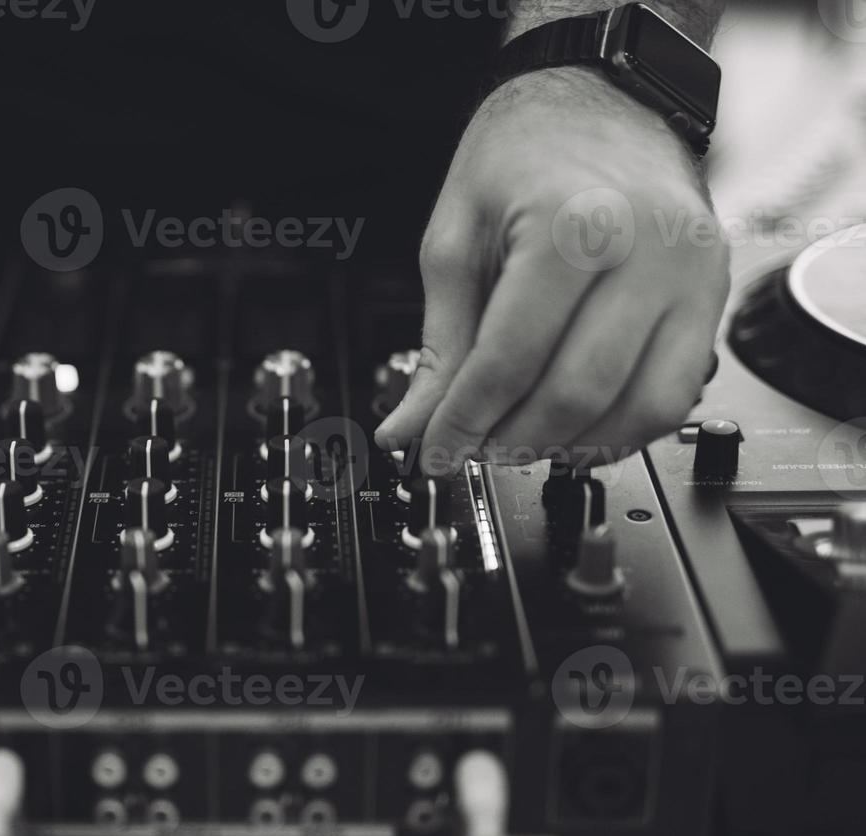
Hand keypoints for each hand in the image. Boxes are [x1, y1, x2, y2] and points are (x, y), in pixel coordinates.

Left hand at [374, 67, 729, 476]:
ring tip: (517, 442)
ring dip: (570, 446)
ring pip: (639, 409)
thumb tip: (411, 428)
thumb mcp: (455, 239)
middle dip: (512, 441)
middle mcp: (647, 250)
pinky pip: (674, 395)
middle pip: (576, 394)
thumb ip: (439, 345)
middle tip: (473, 450)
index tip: (434, 452)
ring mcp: (691, 274)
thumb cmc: (522, 154)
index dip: (464, 422)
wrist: (598, 97)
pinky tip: (574, 428)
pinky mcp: (711, 293)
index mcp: (573, 226)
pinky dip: (621, 430)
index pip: (510, 361)